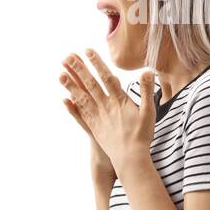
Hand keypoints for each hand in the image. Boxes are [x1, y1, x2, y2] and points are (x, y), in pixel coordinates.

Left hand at [59, 49, 153, 174]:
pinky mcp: (93, 128)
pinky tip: (64, 99)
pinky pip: (80, 115)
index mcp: (119, 101)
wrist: (131, 158)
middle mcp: (105, 107)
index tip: (88, 51)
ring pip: (82, 98)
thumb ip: (146, 91)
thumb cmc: (142, 134)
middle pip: (90, 85)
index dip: (97, 63)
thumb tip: (147, 71)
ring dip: (71, 85)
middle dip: (79, 70)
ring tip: (60, 74)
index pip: (106, 77)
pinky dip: (72, 107)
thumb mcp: (149, 111)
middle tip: (67, 57)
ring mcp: (97, 117)